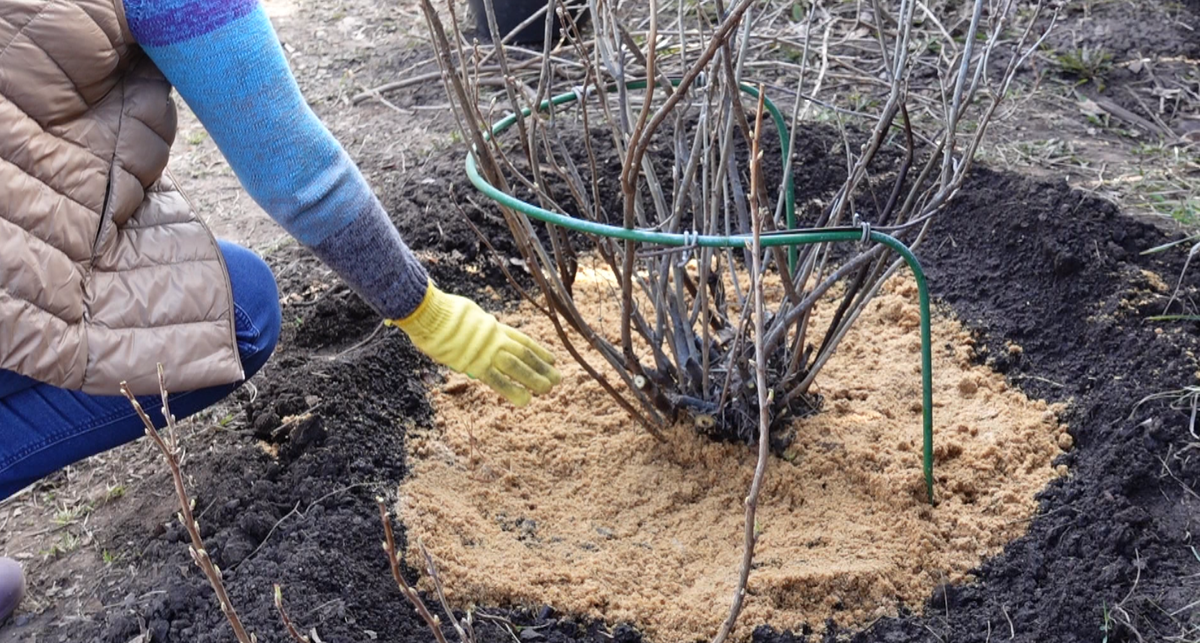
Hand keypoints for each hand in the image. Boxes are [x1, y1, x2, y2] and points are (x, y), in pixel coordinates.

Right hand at [386, 281, 560, 405]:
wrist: (431, 313)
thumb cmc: (440, 312)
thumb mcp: (466, 313)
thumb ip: (475, 325)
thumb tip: (477, 329)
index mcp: (493, 326)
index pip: (521, 339)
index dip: (538, 350)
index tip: (552, 358)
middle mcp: (495, 337)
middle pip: (524, 353)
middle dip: (542, 367)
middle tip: (558, 378)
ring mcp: (488, 350)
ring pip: (517, 366)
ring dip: (534, 378)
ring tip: (548, 389)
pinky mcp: (476, 363)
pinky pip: (497, 380)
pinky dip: (512, 390)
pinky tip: (525, 400)